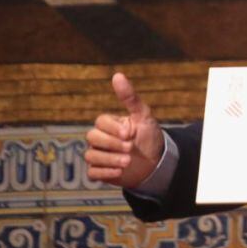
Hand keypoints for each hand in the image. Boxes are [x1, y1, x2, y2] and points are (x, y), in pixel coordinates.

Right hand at [85, 72, 164, 188]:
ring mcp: (99, 155)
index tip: (129, 134)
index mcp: (110, 124)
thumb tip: (117, 75)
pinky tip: (119, 172)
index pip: (100, 122)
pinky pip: (92, 172)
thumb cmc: (148, 136)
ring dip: (109, 159)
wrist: (155, 162)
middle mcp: (101, 139)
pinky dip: (105, 173)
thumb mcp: (143, 115)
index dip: (113, 128)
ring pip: (91, 156)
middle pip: (92, 137)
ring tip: (127, 162)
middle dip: (111, 144)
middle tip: (130, 148)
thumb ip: (130, 97)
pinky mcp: (100, 172)